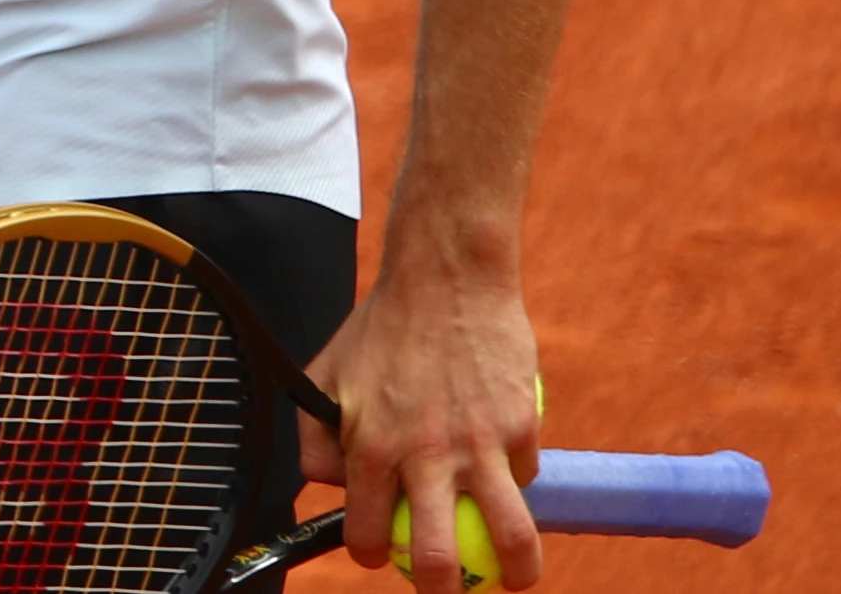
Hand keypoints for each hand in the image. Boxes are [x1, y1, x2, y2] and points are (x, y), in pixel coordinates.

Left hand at [304, 241, 546, 593]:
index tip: (380, 555)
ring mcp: (480, 444)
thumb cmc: (382, 328)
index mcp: (371, 447)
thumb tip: (325, 487)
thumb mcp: (326, 375)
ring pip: (510, 536)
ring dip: (518, 570)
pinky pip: (524, 477)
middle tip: (446, 587)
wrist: (447, 278)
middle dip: (439, 587)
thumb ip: (317, 436)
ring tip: (516, 579)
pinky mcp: (521, 427)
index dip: (371, 554)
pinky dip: (517, 484)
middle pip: (437, 557)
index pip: (368, 532)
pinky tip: (508, 477)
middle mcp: (425, 455)